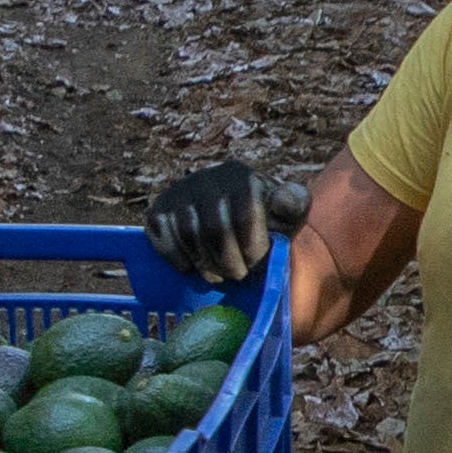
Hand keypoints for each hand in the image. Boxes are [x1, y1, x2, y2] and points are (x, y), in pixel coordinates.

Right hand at [145, 156, 281, 287]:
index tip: (256, 263)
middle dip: (229, 262)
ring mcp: (179, 191)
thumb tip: (285, 201)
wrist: (230, 218)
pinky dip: (176, 256)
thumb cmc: (264, 221)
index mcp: (242, 177)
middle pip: (215, 229)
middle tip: (237, 276)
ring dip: (204, 264)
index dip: (251, 248)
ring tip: (218, 275)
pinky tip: (190, 267)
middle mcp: (207, 177)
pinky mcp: (158, 208)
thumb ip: (294, 205)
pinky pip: (161, 234)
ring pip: (188, 234)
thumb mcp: (287, 213)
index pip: (245, 214)